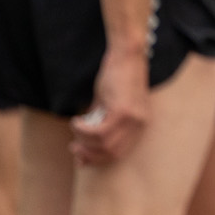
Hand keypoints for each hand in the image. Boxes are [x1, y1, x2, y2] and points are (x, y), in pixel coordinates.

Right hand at [71, 47, 150, 165]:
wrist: (126, 56)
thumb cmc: (116, 79)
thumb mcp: (107, 108)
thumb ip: (97, 128)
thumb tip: (80, 154)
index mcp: (140, 126)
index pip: (119, 154)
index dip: (97, 159)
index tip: (80, 157)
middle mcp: (140, 125)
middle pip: (111, 154)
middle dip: (89, 154)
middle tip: (74, 146)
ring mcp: (133, 119)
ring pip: (104, 145)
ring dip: (84, 141)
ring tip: (76, 129)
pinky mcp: (123, 111)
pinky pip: (99, 132)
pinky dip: (84, 131)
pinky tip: (76, 121)